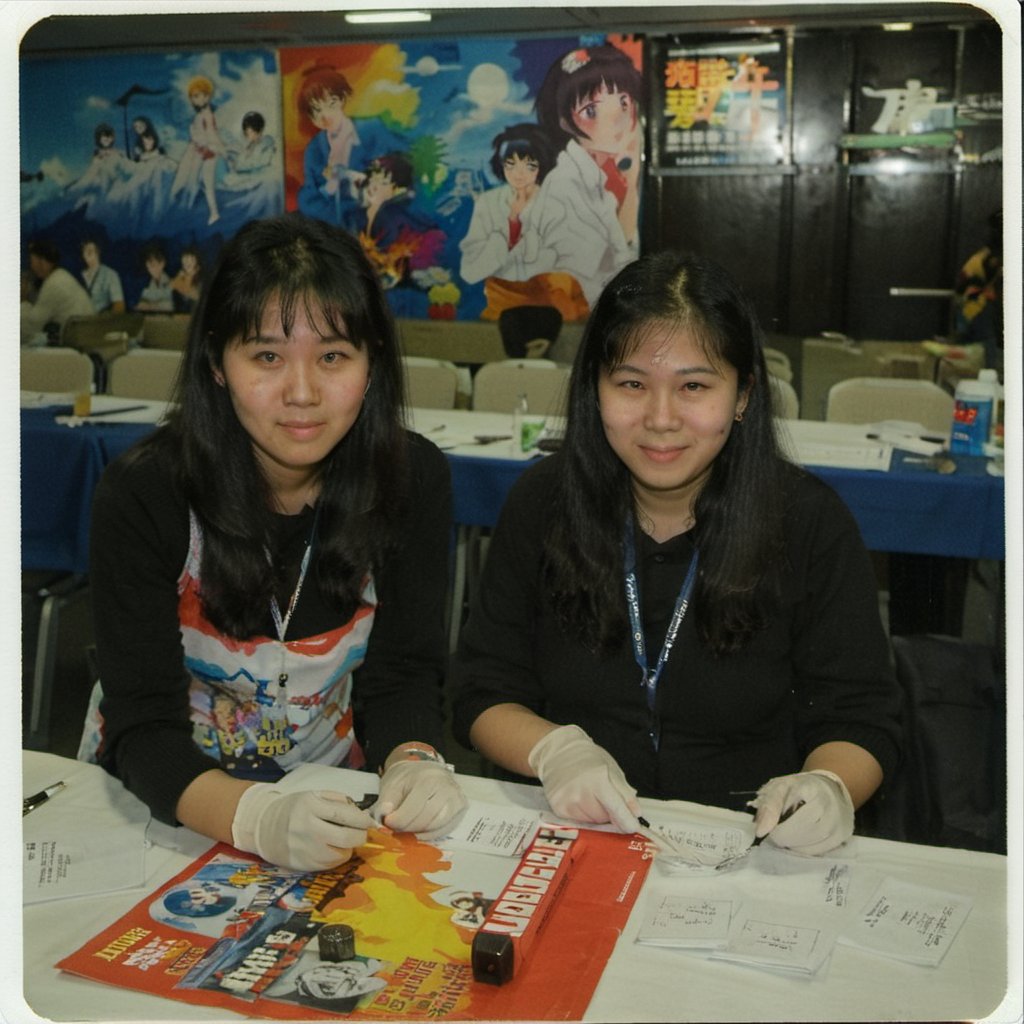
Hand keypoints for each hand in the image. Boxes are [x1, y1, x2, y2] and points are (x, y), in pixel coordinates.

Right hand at [231, 784, 374, 871]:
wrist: (265, 827)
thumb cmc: (295, 808)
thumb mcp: (314, 795)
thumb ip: (338, 801)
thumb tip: (361, 813)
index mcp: (310, 807)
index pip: (344, 815)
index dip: (362, 819)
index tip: (370, 821)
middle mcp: (308, 829)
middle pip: (346, 838)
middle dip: (360, 836)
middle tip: (361, 832)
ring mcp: (305, 850)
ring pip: (341, 854)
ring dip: (348, 847)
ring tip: (344, 839)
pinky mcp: (304, 865)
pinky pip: (331, 865)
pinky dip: (338, 856)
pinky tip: (333, 848)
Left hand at [376, 760, 467, 839]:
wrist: (426, 769)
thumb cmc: (409, 778)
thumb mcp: (393, 784)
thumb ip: (387, 801)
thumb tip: (385, 816)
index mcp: (428, 779)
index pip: (413, 808)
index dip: (398, 820)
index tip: (388, 823)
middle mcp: (446, 788)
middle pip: (425, 820)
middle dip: (407, 829)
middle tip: (396, 829)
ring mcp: (456, 798)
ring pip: (436, 827)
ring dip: (418, 833)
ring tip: (407, 829)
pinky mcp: (461, 808)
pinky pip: (445, 829)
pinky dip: (430, 834)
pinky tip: (419, 832)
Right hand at [528, 724, 639, 831]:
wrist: (557, 752)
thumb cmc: (585, 758)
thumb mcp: (611, 768)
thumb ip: (625, 792)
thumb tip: (635, 812)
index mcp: (598, 779)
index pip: (617, 809)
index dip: (627, 822)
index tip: (633, 827)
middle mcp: (581, 791)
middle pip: (605, 818)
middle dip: (608, 812)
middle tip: (601, 794)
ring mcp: (568, 801)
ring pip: (592, 822)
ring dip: (594, 813)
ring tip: (587, 794)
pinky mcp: (558, 808)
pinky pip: (579, 821)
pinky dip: (582, 814)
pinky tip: (578, 798)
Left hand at [749, 769, 854, 855]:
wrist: (829, 789)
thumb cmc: (800, 788)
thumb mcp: (780, 787)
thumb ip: (768, 806)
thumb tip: (760, 831)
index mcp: (813, 790)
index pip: (791, 817)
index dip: (776, 827)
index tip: (767, 828)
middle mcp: (830, 808)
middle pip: (799, 835)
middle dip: (783, 837)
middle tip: (777, 831)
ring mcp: (839, 824)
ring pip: (808, 847)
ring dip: (792, 845)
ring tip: (788, 833)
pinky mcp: (842, 837)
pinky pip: (817, 852)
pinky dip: (804, 849)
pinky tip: (800, 839)